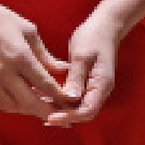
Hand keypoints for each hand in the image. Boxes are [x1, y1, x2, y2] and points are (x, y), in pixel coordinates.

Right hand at [0, 0, 72, 118]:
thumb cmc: (1, 20)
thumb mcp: (29, 31)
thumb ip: (45, 55)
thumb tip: (64, 70)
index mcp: (20, 57)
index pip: (45, 85)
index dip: (60, 96)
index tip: (71, 102)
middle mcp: (5, 72)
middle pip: (30, 102)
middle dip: (48, 112)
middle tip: (63, 118)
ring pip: (15, 107)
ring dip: (31, 111)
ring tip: (44, 109)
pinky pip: (0, 103)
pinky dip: (14, 107)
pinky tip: (23, 104)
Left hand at [47, 13, 124, 127]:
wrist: (105, 26)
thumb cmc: (94, 36)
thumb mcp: (82, 56)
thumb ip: (76, 77)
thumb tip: (69, 98)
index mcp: (102, 84)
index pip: (87, 110)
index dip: (69, 116)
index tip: (51, 118)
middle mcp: (100, 90)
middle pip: (82, 112)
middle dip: (63, 116)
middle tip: (41, 115)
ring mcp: (94, 87)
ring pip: (77, 106)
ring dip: (60, 108)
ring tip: (39, 107)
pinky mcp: (87, 82)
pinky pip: (74, 96)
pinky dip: (61, 98)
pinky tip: (45, 96)